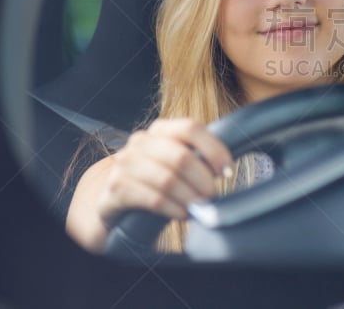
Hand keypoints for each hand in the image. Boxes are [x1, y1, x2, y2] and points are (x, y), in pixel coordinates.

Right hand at [98, 118, 233, 224]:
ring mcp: (125, 163)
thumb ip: (197, 158)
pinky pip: (153, 199)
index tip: (227, 170)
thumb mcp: (175, 163)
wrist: (117, 201)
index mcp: (160, 129)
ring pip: (168, 179)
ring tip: (200, 207)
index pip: (191, 128)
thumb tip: (225, 169)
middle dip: (204, 179)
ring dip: (190, 197)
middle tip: (213, 196)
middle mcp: (140, 141)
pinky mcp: (116, 188)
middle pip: (181, 156)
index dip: (214, 149)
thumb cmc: (156, 181)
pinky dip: (174, 208)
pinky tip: (183, 214)